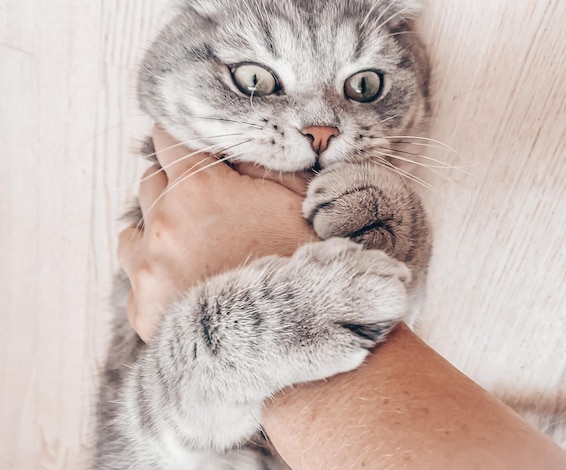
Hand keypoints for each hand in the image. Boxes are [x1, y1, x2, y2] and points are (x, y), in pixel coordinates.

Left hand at [118, 126, 315, 341]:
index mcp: (199, 188)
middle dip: (174, 187)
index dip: (181, 141)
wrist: (295, 336)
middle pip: (150, 183)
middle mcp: (164, 224)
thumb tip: (236, 142)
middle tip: (207, 207)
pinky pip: (136, 284)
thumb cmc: (301, 264)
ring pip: (132, 234)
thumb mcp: (298, 198)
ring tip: (193, 252)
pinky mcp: (144, 310)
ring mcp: (149, 270)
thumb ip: (261, 159)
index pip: (168, 139)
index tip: (189, 149)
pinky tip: (190, 288)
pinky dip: (157, 281)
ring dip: (157, 234)